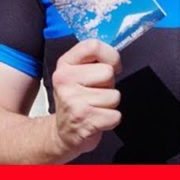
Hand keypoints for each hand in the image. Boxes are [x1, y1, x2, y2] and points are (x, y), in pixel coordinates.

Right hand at [50, 39, 122, 159]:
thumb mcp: (77, 75)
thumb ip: (93, 60)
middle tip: (96, 93)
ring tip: (95, 107)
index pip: (93, 46)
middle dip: (109, 85)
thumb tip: (115, 56)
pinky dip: (111, 120)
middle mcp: (65, 80)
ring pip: (114, 95)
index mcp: (65, 64)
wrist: (63, 133)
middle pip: (108, 72)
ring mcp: (73, 101)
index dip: (111, 56)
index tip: (112, 66)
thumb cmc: (76, 101)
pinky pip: (116, 115)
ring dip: (110, 104)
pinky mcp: (84, 120)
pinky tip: (97, 120)